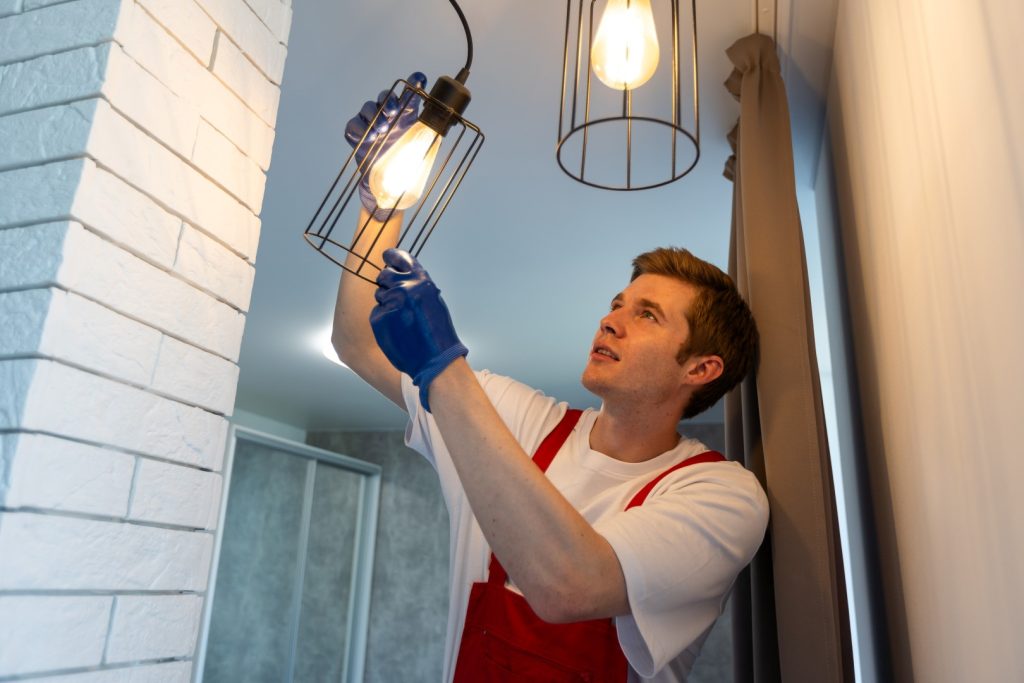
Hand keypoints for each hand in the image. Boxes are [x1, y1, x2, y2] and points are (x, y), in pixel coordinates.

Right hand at [344, 72, 427, 219]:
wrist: (388, 189)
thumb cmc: (405, 167)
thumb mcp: (419, 151)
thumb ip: (427, 136)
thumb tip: (443, 127)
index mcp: (406, 117)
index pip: (408, 95)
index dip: (413, 83)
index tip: (420, 80)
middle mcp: (388, 117)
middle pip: (385, 97)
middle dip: (389, 101)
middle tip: (394, 111)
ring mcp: (371, 125)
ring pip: (368, 108)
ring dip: (375, 115)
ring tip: (382, 130)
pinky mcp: (357, 137)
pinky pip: (353, 126)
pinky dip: (359, 129)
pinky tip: (368, 138)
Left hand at [369, 249, 467, 411]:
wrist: (436, 361)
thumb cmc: (437, 333)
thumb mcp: (433, 301)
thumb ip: (417, 286)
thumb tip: (401, 277)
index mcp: (422, 281)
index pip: (400, 258)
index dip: (391, 257)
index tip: (386, 256)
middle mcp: (405, 288)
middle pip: (384, 275)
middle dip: (387, 284)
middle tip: (397, 300)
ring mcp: (391, 303)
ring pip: (379, 296)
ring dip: (387, 305)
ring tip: (403, 321)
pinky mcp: (380, 319)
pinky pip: (376, 313)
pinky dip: (383, 321)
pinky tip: (397, 331)